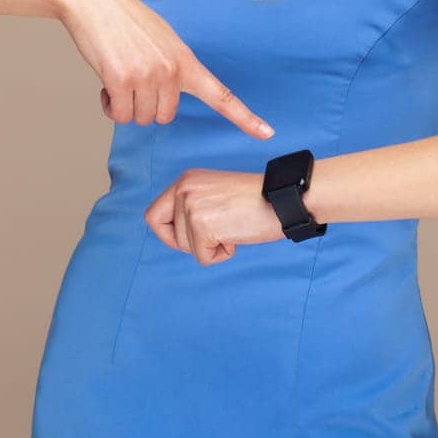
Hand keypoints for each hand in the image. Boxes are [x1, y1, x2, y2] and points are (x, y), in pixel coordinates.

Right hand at [54, 0, 274, 138]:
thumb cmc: (123, 18)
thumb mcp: (162, 39)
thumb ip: (172, 66)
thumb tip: (166, 96)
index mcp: (186, 60)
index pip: (221, 95)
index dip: (245, 117)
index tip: (267, 133)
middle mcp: (172, 70)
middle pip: (164, 116)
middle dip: (145, 106)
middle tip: (132, 79)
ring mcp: (148, 75)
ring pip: (140, 118)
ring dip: (125, 105)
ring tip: (118, 74)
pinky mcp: (122, 80)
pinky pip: (119, 114)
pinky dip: (109, 106)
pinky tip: (106, 82)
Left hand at [144, 168, 284, 266]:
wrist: (283, 198)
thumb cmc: (256, 200)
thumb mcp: (214, 194)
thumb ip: (193, 206)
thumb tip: (174, 234)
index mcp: (186, 180)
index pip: (154, 215)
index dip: (169, 233)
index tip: (191, 238)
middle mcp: (184, 189)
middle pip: (165, 233)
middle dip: (188, 243)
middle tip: (214, 236)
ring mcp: (191, 206)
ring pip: (185, 247)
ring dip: (210, 246)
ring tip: (233, 228)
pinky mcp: (203, 225)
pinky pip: (202, 257)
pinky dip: (221, 254)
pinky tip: (236, 236)